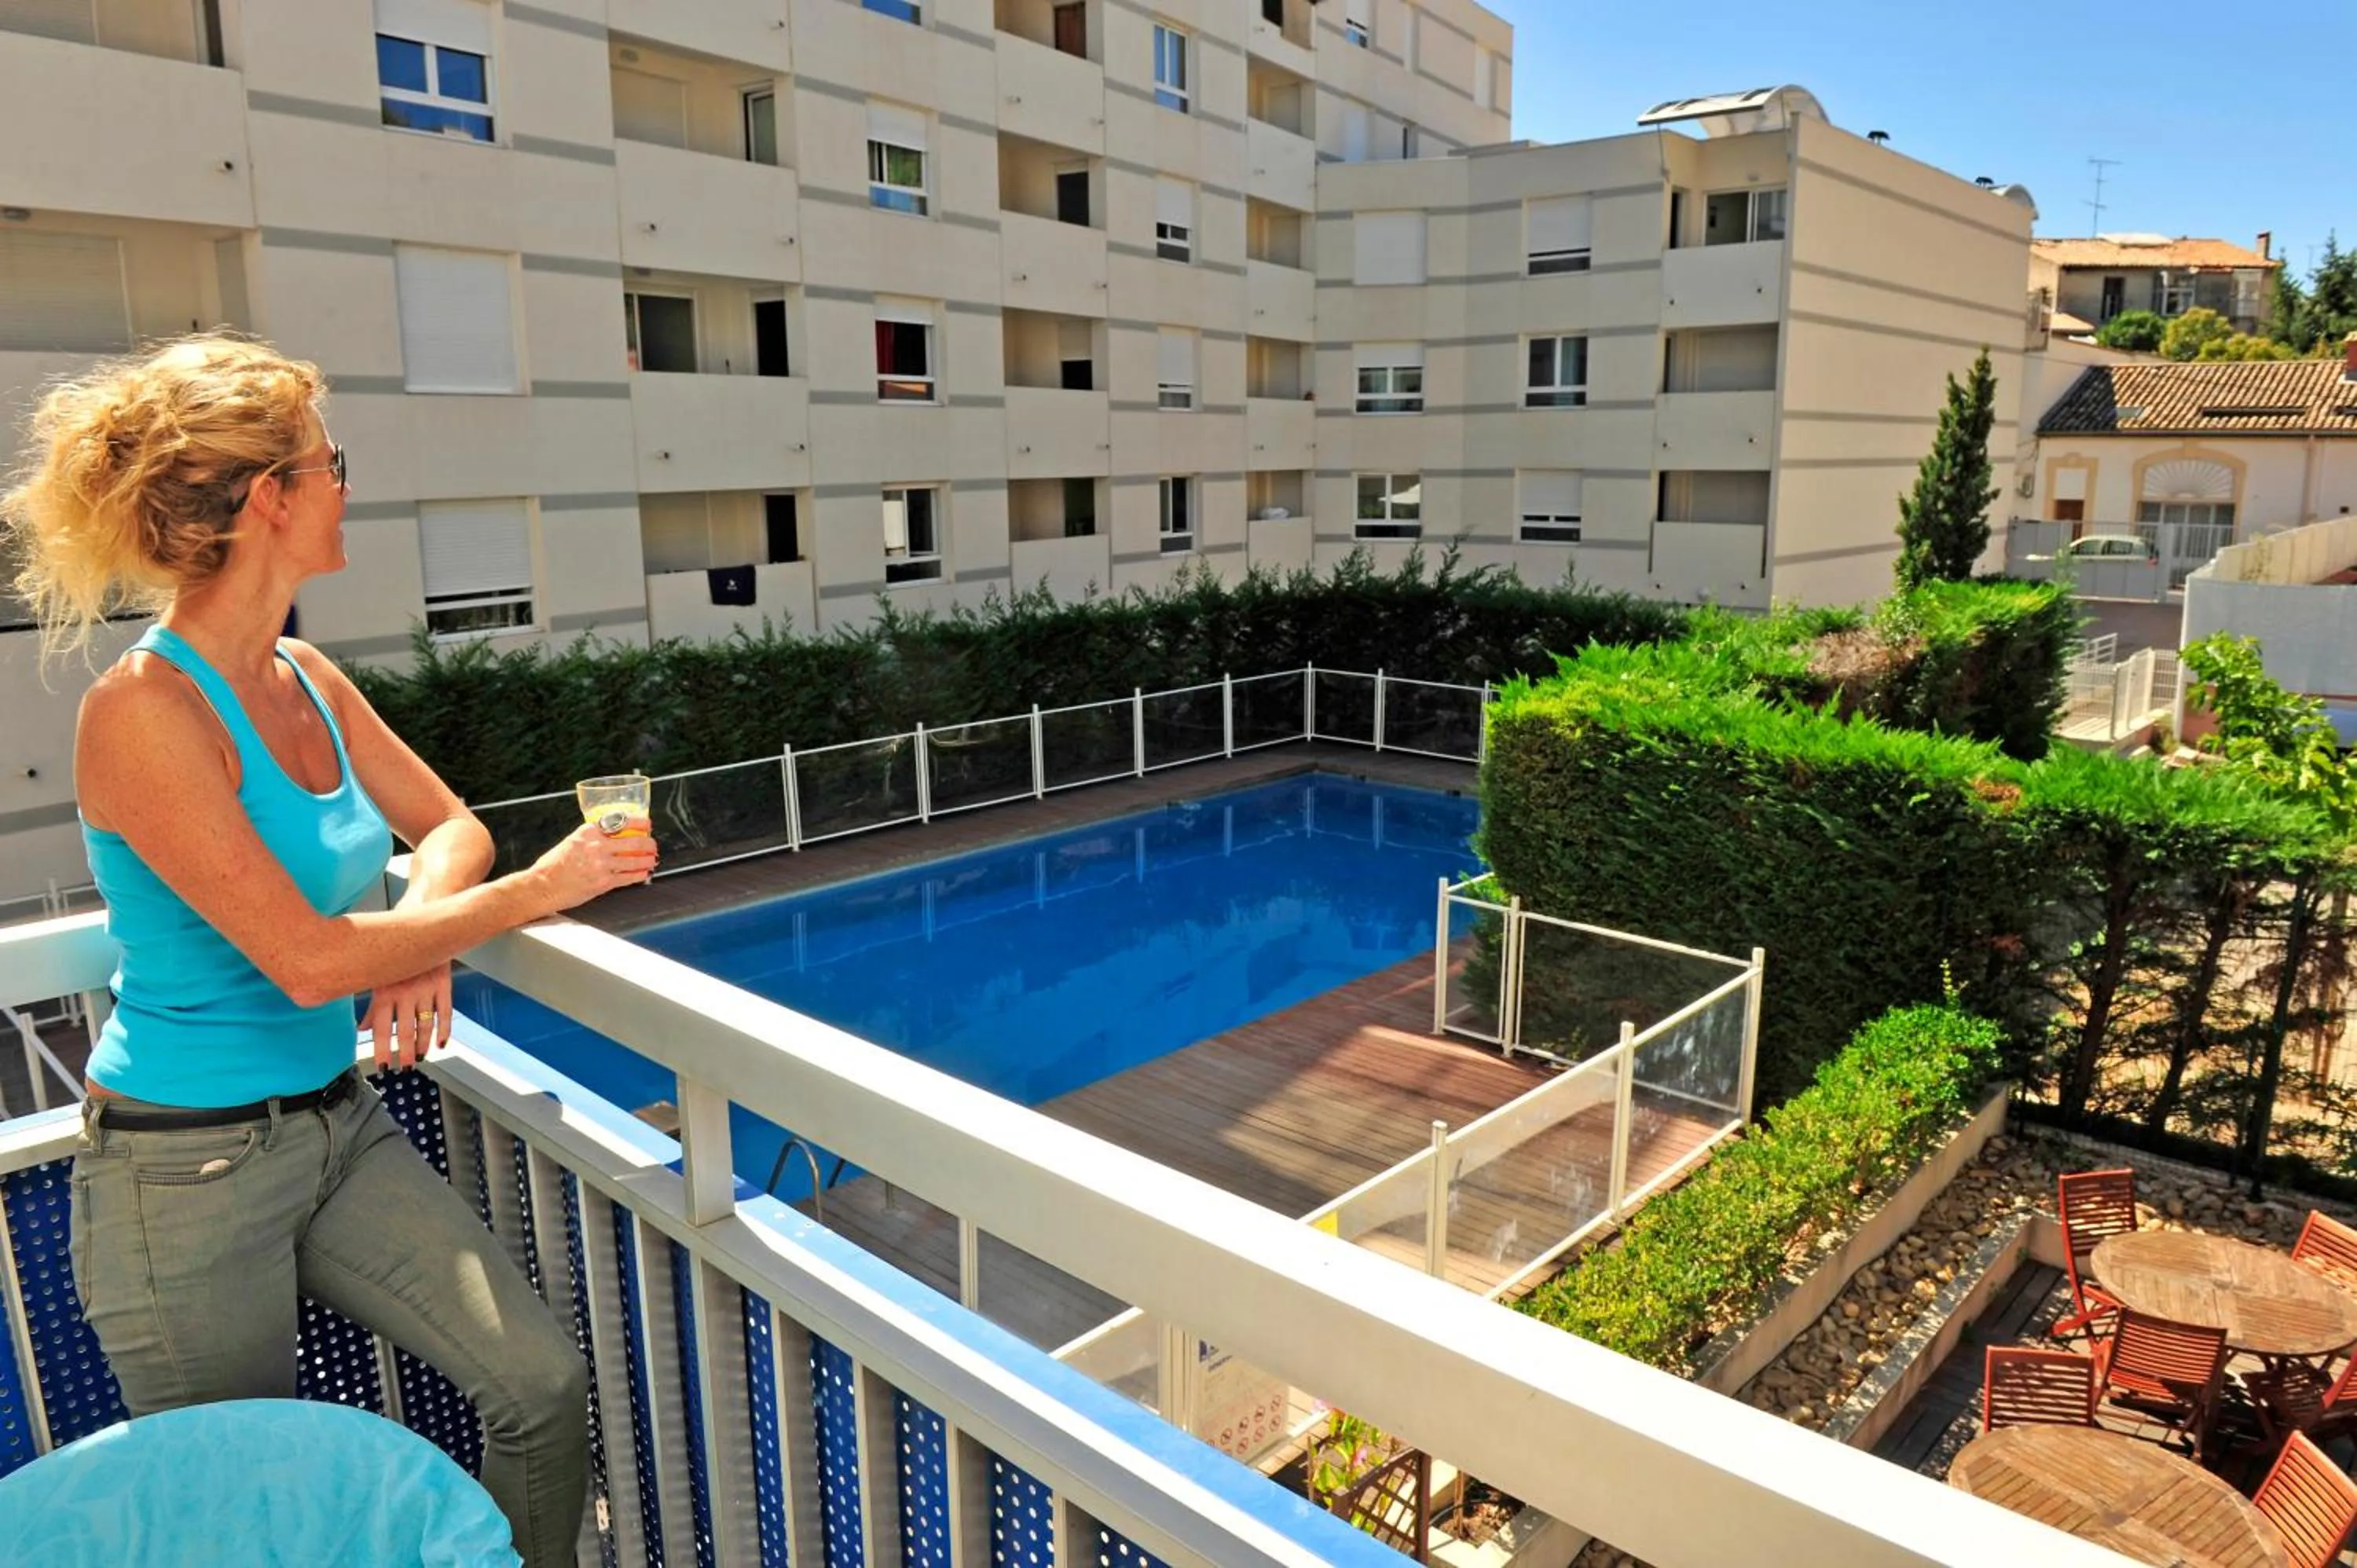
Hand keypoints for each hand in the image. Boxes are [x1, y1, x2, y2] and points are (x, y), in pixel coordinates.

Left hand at [366, 962, 451, 1072]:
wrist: (421, 925)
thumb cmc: (393, 953)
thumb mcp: (378, 977)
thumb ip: (373, 1006)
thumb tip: (364, 1029)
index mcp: (385, 991)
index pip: (383, 1028)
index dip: (383, 1049)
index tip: (384, 1066)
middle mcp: (406, 992)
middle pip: (406, 1030)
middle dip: (405, 1053)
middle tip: (404, 1068)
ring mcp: (427, 989)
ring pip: (426, 1024)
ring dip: (423, 1045)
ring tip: (420, 1058)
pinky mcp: (444, 984)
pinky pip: (446, 1012)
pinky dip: (444, 1029)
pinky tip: (441, 1043)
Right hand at [532, 818, 658, 913]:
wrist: (542, 885)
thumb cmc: (553, 865)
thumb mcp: (572, 841)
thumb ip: (591, 838)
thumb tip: (610, 837)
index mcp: (589, 831)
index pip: (622, 821)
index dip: (640, 823)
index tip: (647, 824)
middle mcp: (597, 845)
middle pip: (634, 841)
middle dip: (649, 843)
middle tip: (652, 844)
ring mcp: (602, 864)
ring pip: (636, 860)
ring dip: (648, 860)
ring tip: (652, 859)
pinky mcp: (604, 882)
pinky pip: (629, 877)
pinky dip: (640, 875)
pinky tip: (644, 874)